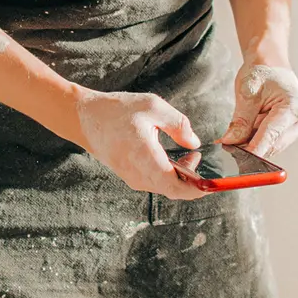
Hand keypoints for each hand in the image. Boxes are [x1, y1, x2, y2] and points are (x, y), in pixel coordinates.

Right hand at [72, 88, 206, 198]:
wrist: (84, 119)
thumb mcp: (152, 107)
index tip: (213, 183)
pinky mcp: (130, 176)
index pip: (177, 188)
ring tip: (188, 154)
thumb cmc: (117, 111)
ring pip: (166, 187)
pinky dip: (170, 174)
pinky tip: (173, 157)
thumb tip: (195, 143)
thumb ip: (178, 124)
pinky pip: (156, 182)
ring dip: (182, 176)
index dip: (198, 189)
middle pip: (174, 190)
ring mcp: (133, 178)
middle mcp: (139, 175)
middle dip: (193, 180)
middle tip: (201, 159)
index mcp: (145, 160)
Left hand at [221, 64, 297, 156]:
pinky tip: (250, 131)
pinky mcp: (297, 129)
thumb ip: (240, 121)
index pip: (271, 136)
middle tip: (229, 144)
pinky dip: (261, 139)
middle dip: (250, 147)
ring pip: (273, 146)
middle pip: (273, 145)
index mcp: (294, 107)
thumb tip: (231, 141)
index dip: (252, 149)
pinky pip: (276, 141)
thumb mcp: (246, 93)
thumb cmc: (262, 73)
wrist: (272, 65)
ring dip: (255, 143)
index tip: (237, 157)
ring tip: (240, 132)